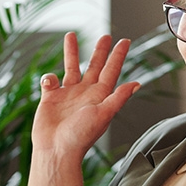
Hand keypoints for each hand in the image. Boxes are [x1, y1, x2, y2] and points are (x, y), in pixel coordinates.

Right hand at [24, 33, 138, 185]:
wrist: (56, 150)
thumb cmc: (81, 136)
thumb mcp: (103, 115)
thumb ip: (118, 98)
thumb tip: (136, 83)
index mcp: (100, 96)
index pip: (111, 71)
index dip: (118, 56)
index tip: (125, 41)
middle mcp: (85, 93)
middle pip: (94, 66)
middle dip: (100, 51)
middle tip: (106, 35)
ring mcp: (67, 95)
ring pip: (71, 68)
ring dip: (72, 53)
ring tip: (71, 35)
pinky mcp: (50, 99)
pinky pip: (50, 81)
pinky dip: (49, 77)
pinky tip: (50, 82)